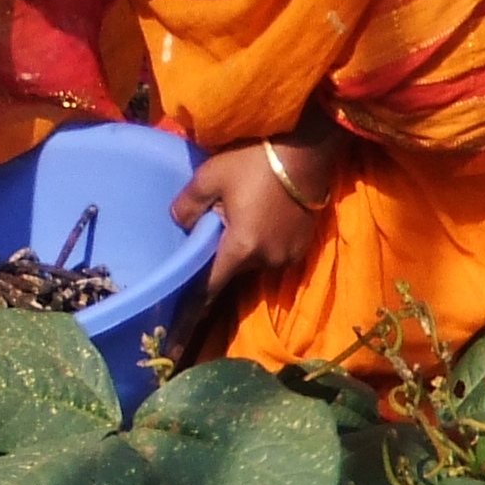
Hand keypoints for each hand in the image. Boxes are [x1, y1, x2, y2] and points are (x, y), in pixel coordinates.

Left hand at [176, 137, 331, 296]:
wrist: (306, 151)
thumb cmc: (255, 161)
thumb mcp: (210, 176)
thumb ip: (188, 205)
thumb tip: (179, 224)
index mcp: (242, 248)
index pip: (211, 287)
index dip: (193, 307)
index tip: (178, 334)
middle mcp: (267, 260)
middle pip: (233, 269)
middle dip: (223, 254)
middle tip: (218, 224)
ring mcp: (289, 255)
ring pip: (255, 260)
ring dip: (246, 247)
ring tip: (245, 213)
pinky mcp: (304, 245)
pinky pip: (274, 251)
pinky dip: (265, 240)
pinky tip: (265, 215)